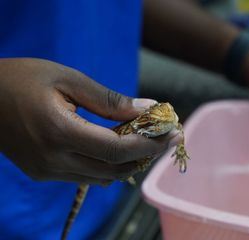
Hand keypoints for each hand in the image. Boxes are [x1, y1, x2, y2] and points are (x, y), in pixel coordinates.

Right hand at [0, 58, 181, 183]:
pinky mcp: (43, 173)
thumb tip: (147, 111)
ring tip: (146, 142)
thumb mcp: (68, 79)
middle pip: (115, 169)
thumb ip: (109, 100)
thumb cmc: (23, 79)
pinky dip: (108, 166)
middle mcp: (53, 160)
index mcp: (59, 132)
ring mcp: (46, 171)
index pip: (118, 150)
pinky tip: (117, 149)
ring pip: (102, 178)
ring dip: (129, 163)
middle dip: (146, 155)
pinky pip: (86, 176)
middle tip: (164, 138)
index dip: (150, 144)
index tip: (174, 134)